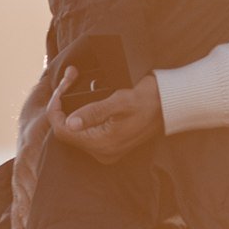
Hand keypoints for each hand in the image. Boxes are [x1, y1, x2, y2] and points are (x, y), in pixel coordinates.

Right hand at [8, 64, 56, 228]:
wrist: (29, 112)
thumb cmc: (44, 105)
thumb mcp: (49, 92)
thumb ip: (61, 84)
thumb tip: (71, 70)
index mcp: (33, 140)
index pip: (34, 161)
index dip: (35, 182)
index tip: (36, 196)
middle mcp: (25, 158)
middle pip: (26, 190)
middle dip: (26, 214)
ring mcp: (21, 172)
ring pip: (20, 201)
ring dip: (22, 224)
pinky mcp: (22, 182)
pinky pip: (18, 206)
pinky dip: (18, 224)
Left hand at [50, 71, 164, 164]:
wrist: (172, 104)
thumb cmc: (149, 99)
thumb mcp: (121, 101)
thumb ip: (94, 113)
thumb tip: (70, 123)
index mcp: (103, 143)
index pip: (62, 130)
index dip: (56, 107)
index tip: (63, 84)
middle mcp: (102, 152)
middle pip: (66, 130)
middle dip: (62, 102)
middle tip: (70, 77)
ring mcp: (106, 150)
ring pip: (74, 129)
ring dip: (70, 105)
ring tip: (73, 80)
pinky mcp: (110, 144)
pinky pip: (85, 130)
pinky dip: (80, 112)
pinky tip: (82, 95)